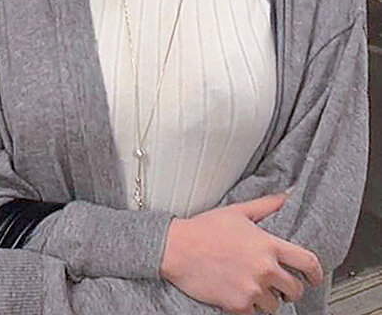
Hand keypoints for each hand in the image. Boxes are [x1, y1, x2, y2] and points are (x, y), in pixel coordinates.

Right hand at [160, 191, 323, 314]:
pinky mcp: (238, 306)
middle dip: (291, 287)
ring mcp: (252, 289)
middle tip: (281, 283)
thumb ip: (268, 204)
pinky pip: (256, 313)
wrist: (179, 249)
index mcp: (268, 245)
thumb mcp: (240, 211)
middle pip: (296, 289)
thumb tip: (289, 193)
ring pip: (276, 305)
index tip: (316, 277)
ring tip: (257, 287)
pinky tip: (242, 293)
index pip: (307, 262)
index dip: (317, 273)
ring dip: (270, 298)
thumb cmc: (206, 229)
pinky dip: (251, 306)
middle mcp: (264, 269)